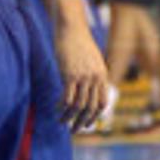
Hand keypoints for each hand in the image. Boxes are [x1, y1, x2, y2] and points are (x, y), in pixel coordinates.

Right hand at [52, 17, 107, 132]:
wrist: (72, 29)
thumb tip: (88, 90)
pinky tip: (56, 110)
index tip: (87, 124)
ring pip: (78, 105)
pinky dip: (62, 108)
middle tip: (74, 130)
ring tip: (62, 123)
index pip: (103, 103)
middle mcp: (95, 78)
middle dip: (82, 122)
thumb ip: (92, 75)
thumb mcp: (92, 61)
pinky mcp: (70, 75)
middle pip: (91, 107)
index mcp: (102, 76)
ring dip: (69, 117)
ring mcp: (83, 77)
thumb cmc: (79, 44)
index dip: (95, 116)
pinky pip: (67, 98)